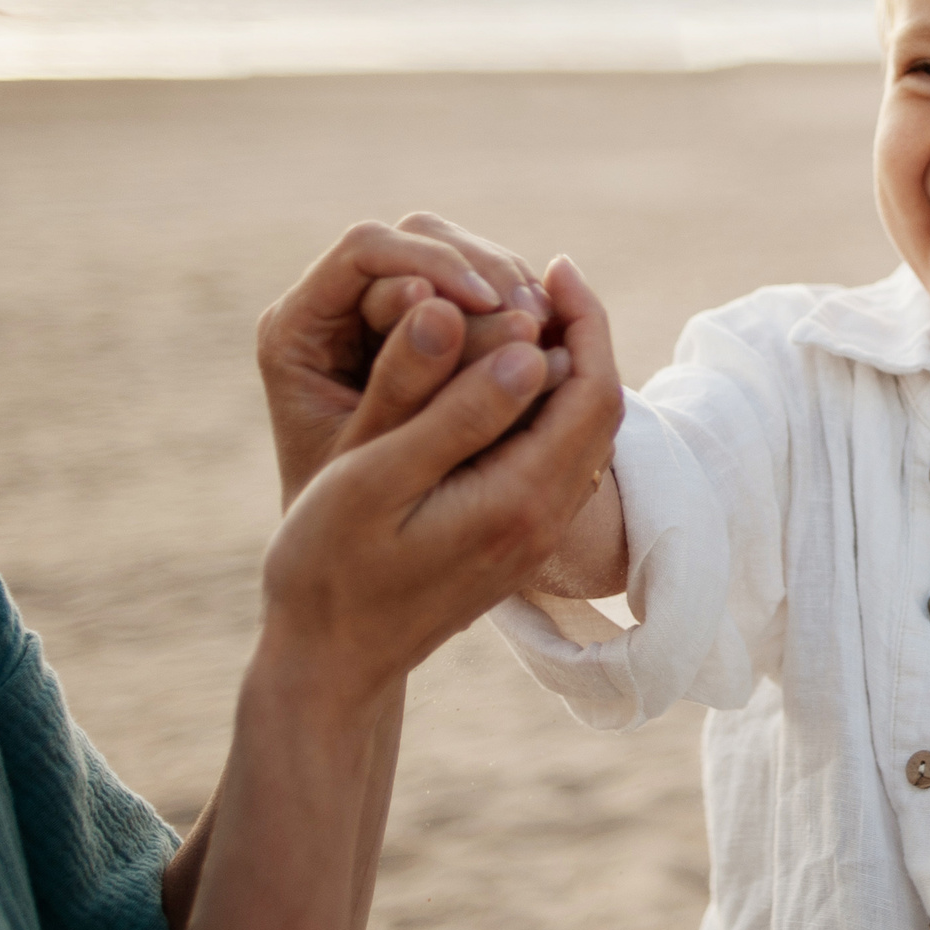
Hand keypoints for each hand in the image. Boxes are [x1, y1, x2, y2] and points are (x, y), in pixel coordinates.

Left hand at [256, 216, 565, 509]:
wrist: (355, 577)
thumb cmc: (350, 524)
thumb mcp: (377, 457)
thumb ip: (408, 387)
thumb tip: (447, 308)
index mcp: (297, 329)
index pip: (367, 250)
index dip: (434, 264)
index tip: (490, 304)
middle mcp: (336, 307)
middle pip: (417, 240)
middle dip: (479, 267)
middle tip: (531, 312)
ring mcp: (385, 314)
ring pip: (456, 256)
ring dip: (507, 281)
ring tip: (546, 326)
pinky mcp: (430, 330)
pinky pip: (481, 291)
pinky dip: (517, 305)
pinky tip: (550, 339)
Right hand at [256, 252, 623, 711]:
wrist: (329, 664)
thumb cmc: (330, 567)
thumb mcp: (374, 476)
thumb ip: (445, 407)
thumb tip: (516, 340)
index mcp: (520, 500)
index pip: (591, 391)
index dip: (583, 319)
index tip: (551, 266)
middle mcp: (544, 521)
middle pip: (600, 409)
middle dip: (581, 335)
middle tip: (538, 278)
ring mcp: (535, 536)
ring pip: (583, 434)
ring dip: (566, 369)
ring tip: (520, 314)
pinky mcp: (517, 541)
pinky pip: (557, 458)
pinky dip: (545, 406)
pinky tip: (500, 376)